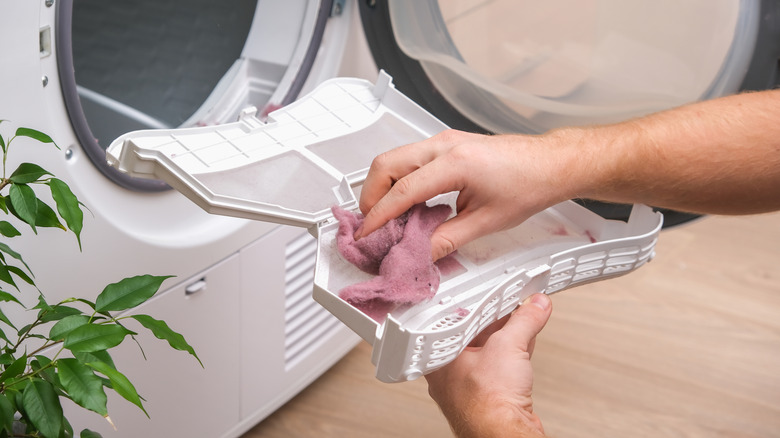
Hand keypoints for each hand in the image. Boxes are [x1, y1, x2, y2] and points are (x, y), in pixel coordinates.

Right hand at [357, 130, 576, 260]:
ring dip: (383, 186)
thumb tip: (421, 253)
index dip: (379, 216)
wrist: (550, 164)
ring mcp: (443, 141)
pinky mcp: (446, 144)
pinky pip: (409, 158)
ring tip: (388, 217)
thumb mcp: (487, 221)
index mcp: (455, 163)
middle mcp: (444, 145)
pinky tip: (408, 203)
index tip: (367, 234)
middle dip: (370, 195)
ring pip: (394, 158)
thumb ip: (447, 239)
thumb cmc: (529, 184)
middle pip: (385, 165)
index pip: (402, 191)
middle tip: (372, 225)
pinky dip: (399, 179)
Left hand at [425, 293, 551, 437]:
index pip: (459, 320)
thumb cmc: (487, 404)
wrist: (503, 436)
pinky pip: (500, 368)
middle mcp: (450, 373)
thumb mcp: (508, 346)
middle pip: (475, 335)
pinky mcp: (489, 398)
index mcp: (441, 358)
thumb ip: (524, 321)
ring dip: (510, 335)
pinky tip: (526, 342)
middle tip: (514, 303)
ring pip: (489, 352)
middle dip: (498, 319)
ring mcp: (469, 388)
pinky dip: (514, 352)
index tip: (497, 295)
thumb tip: (534, 306)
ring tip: (526, 318)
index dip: (481, 304)